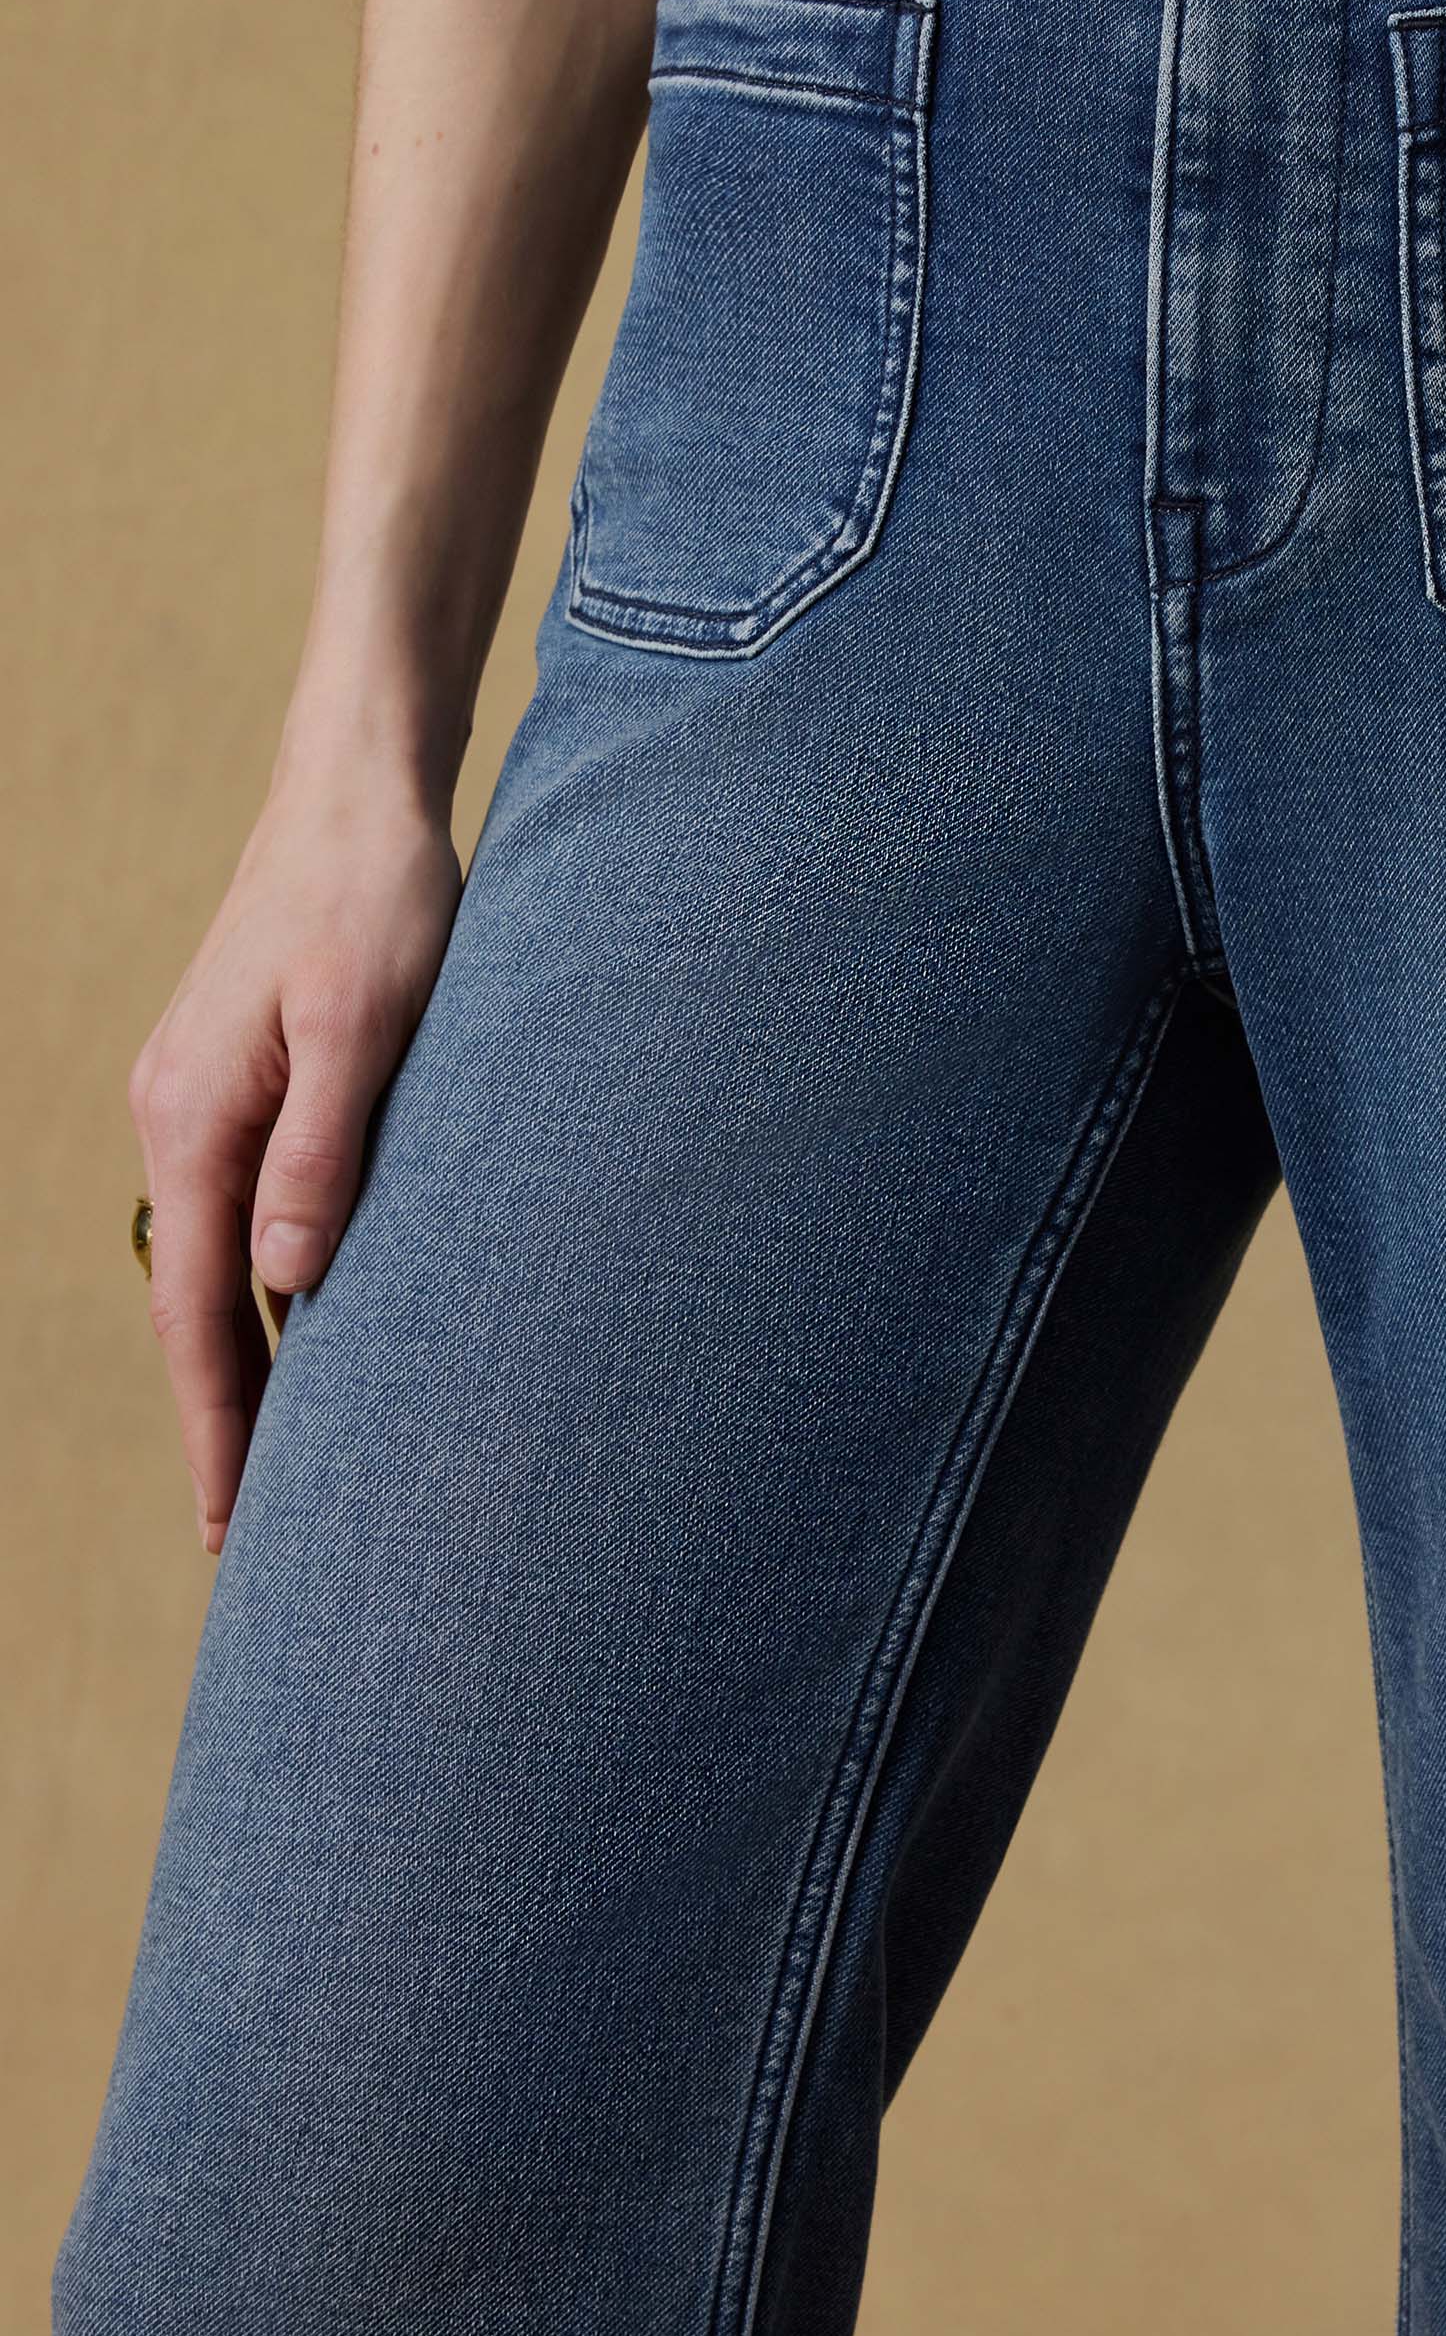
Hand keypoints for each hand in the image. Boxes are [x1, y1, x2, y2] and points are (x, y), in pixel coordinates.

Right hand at [127, 768, 461, 1552]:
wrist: (358, 794)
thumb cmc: (377, 899)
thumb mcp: (364, 1023)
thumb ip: (324, 1148)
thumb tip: (288, 1283)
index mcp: (196, 1117)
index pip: (198, 1313)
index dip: (220, 1427)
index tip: (235, 1530)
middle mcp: (177, 1117)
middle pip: (193, 1305)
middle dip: (222, 1421)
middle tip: (251, 1541)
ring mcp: (201, 1096)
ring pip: (214, 1262)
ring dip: (240, 1360)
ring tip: (283, 1463)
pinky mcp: (241, 1076)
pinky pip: (237, 1210)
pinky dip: (256, 1286)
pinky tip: (297, 1325)